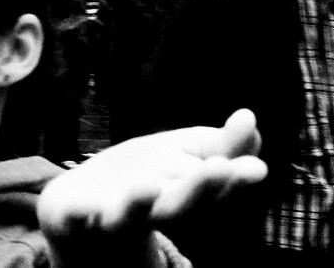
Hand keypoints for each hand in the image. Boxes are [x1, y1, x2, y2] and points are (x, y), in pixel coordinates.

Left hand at [38, 109, 265, 267]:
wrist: (77, 209)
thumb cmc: (141, 182)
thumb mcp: (181, 157)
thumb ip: (219, 145)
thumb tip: (250, 116)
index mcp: (181, 196)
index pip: (212, 189)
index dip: (233, 179)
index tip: (256, 168)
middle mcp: (152, 212)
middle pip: (178, 203)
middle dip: (199, 187)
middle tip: (222, 168)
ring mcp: (113, 216)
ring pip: (130, 214)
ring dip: (141, 202)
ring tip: (148, 185)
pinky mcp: (77, 217)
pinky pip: (79, 217)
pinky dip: (82, 213)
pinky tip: (86, 207)